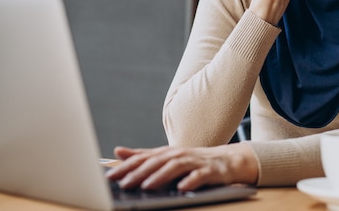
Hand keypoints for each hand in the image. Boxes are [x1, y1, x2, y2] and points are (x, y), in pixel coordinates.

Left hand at [105, 143, 258, 190]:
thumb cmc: (193, 161)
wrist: (227, 160)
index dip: (127, 166)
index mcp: (167, 153)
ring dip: (160, 176)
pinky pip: (200, 176)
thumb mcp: (166, 157)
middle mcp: (179, 155)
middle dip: (139, 173)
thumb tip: (118, 151)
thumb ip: (143, 156)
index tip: (111, 176)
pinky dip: (191, 181)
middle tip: (124, 184)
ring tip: (147, 185)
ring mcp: (195, 162)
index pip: (143, 158)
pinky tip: (182, 188)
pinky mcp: (210, 171)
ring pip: (175, 167)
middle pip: (157, 162)